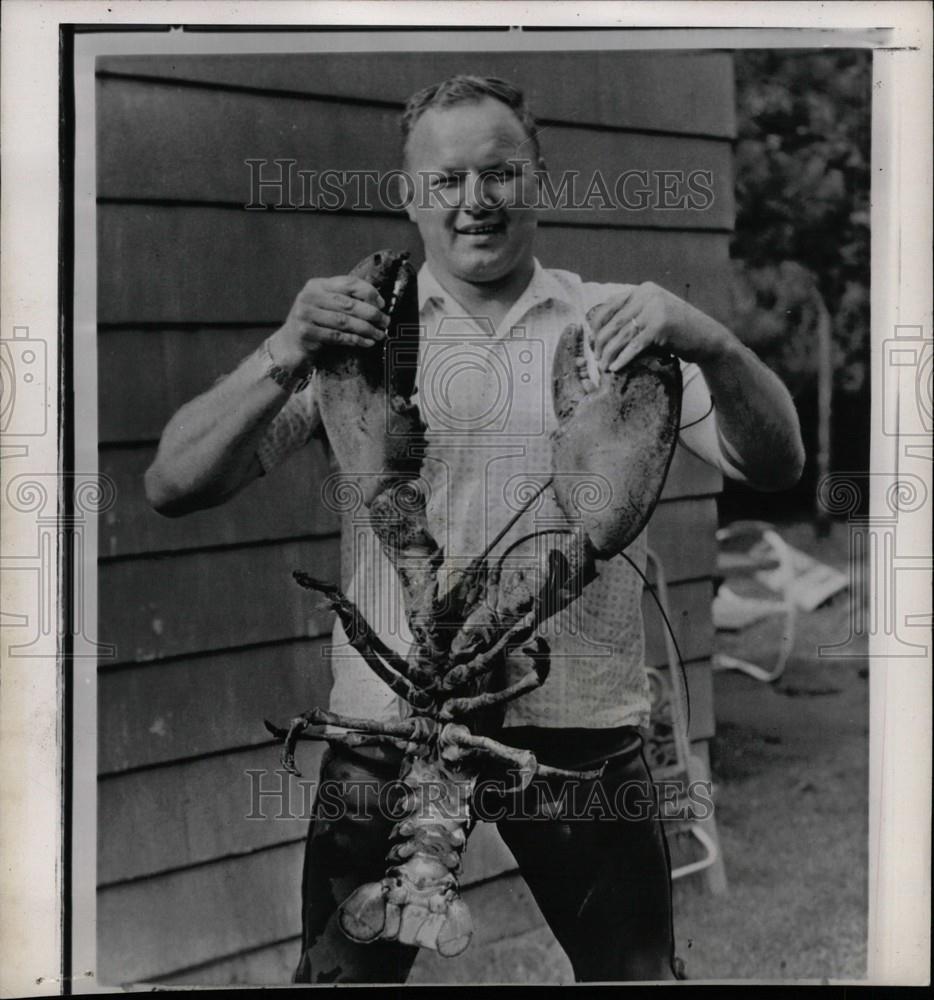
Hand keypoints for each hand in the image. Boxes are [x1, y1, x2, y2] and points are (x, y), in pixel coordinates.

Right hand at [267, 274, 390, 370]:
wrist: (290, 344)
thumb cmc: (315, 323)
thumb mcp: (326, 305)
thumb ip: (345, 300)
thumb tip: (378, 303)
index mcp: (317, 285)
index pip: (348, 283)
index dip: (368, 292)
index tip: (382, 304)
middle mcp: (309, 297)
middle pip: (348, 303)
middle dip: (371, 313)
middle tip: (385, 321)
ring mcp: (305, 315)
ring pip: (344, 321)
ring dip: (366, 329)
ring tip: (380, 334)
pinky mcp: (306, 333)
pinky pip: (337, 337)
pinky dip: (355, 340)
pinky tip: (367, 343)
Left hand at [589, 282, 730, 371]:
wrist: (707, 338)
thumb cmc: (677, 330)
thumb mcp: (653, 314)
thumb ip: (632, 315)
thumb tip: (598, 329)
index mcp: (643, 289)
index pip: (609, 306)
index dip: (597, 326)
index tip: (592, 342)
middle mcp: (647, 295)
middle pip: (613, 322)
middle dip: (601, 343)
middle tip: (596, 359)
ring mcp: (654, 309)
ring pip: (621, 335)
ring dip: (609, 354)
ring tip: (603, 367)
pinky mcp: (660, 326)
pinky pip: (634, 345)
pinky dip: (623, 358)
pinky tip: (615, 368)